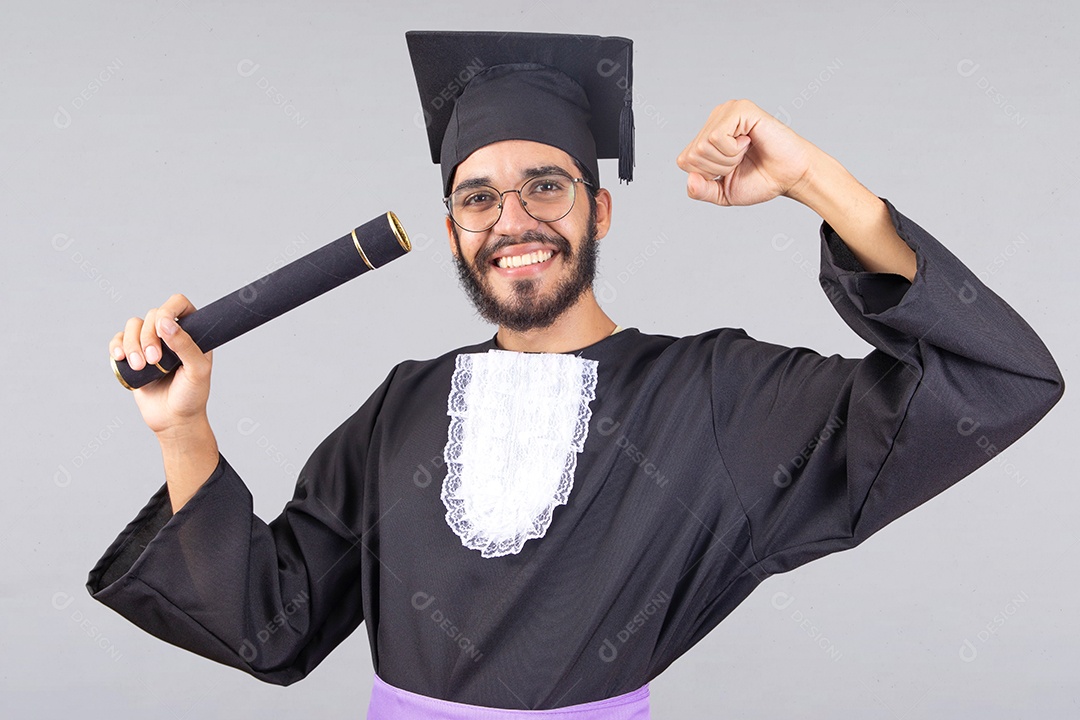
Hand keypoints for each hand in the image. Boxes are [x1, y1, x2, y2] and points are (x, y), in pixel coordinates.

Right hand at [108, 293, 212, 436]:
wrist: (174, 420)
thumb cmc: (192, 395)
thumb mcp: (197, 371)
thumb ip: (185, 345)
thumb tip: (166, 323)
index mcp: (192, 331)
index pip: (179, 303)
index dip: (169, 308)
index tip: (164, 327)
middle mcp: (171, 333)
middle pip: (152, 315)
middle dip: (149, 336)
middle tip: (155, 360)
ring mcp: (150, 343)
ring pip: (133, 325)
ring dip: (132, 343)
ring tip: (140, 366)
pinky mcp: (133, 356)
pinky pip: (118, 340)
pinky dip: (116, 346)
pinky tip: (120, 358)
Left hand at [676, 99, 818, 206]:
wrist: (790, 177)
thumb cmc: (760, 181)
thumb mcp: (722, 193)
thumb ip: (701, 191)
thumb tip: (690, 179)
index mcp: (706, 137)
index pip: (684, 161)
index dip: (707, 176)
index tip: (730, 170)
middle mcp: (714, 120)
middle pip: (692, 154)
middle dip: (718, 168)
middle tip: (741, 161)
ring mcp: (726, 111)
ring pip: (703, 146)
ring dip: (728, 159)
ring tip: (746, 151)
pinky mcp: (739, 109)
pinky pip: (716, 137)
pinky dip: (733, 150)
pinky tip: (749, 141)